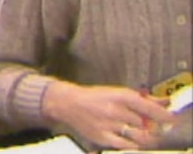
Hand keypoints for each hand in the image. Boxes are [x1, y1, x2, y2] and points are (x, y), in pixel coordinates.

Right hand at [42, 81, 173, 149]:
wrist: (68, 104)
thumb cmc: (94, 97)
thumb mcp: (117, 93)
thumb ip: (141, 99)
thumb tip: (163, 102)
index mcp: (120, 96)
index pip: (149, 107)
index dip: (164, 115)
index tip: (170, 119)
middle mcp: (115, 110)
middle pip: (146, 124)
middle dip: (153, 127)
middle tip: (152, 127)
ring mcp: (109, 125)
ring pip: (139, 136)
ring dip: (146, 137)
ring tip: (143, 134)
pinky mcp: (102, 137)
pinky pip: (126, 146)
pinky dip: (133, 145)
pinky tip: (131, 140)